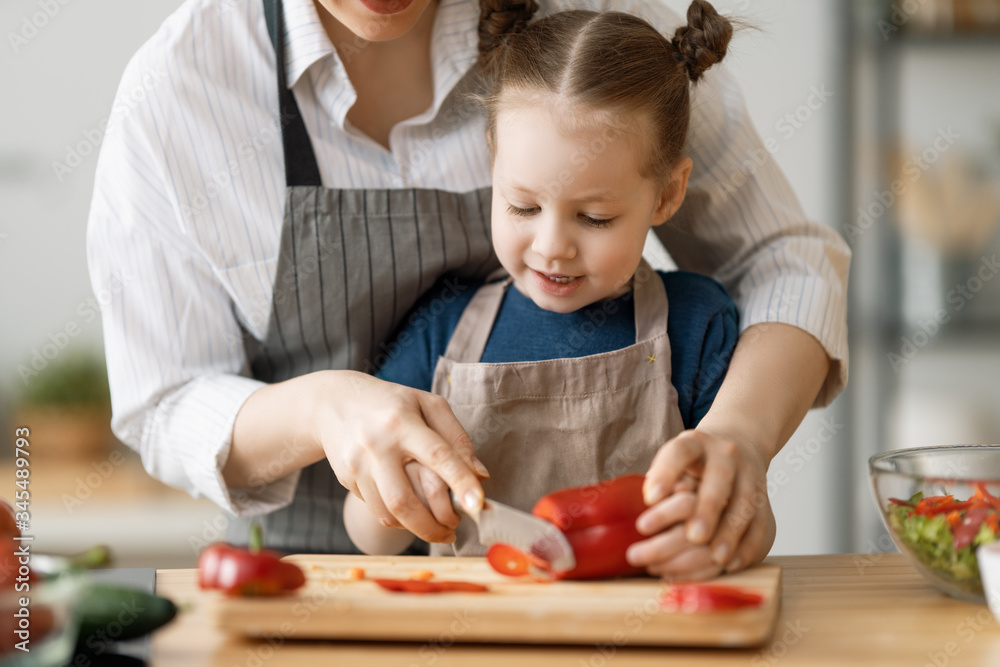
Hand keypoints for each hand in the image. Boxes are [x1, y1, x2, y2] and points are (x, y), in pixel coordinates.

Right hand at [317, 371, 488, 542]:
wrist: (337, 403)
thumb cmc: (393, 404)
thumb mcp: (429, 406)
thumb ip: (457, 439)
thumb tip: (480, 476)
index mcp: (402, 422)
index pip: (436, 455)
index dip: (460, 481)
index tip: (478, 505)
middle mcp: (376, 445)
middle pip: (403, 501)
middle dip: (432, 527)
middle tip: (454, 531)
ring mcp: (357, 464)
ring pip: (388, 513)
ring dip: (417, 528)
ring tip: (437, 527)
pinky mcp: (346, 479)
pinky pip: (376, 510)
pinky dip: (399, 520)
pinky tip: (412, 513)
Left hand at [628, 428, 775, 576]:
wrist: (737, 445)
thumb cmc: (694, 463)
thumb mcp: (674, 462)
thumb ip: (662, 482)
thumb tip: (646, 511)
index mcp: (696, 444)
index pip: (680, 452)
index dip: (666, 473)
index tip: (650, 498)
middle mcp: (725, 455)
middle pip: (719, 479)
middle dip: (707, 508)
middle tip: (694, 536)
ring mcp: (749, 474)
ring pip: (745, 503)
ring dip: (730, 532)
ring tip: (716, 557)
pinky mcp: (764, 498)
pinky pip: (760, 523)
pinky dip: (748, 545)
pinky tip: (733, 563)